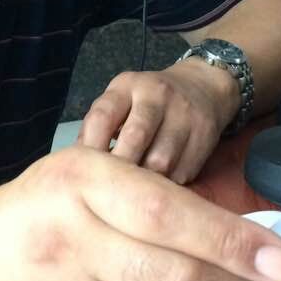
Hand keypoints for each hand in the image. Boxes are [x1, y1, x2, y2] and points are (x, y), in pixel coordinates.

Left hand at [77, 61, 240, 184]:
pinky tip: (159, 188)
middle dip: (119, 171)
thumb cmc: (148, 101)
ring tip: (134, 194)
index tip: (82, 175)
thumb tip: (74, 167)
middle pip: (134, 139)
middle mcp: (157, 95)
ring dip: (145, 183)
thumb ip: (99, 127)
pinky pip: (182, 172)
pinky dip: (168, 187)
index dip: (89, 149)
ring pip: (160, 162)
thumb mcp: (121, 100)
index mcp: (127, 86)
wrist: (202, 86)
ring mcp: (184, 114)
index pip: (102, 117)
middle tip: (108, 193)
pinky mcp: (205, 135)